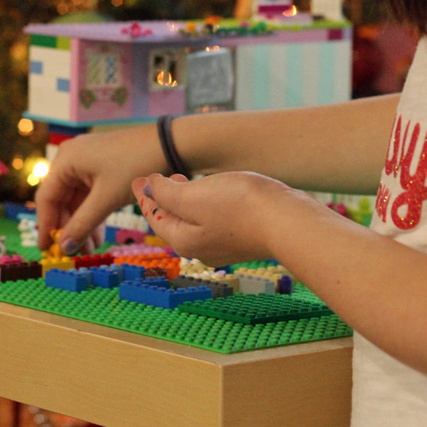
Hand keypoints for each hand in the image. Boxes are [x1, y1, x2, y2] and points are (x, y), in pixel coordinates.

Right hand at [36, 125, 165, 253]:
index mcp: (66, 160)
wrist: (169, 146)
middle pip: (60, 200)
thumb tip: (63, 248)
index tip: (47, 250)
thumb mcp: (106, 198)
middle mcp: (71, 158)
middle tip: (74, 253)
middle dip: (68, 228)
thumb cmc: (134, 166)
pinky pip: (90, 194)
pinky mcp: (102, 167)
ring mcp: (87, 162)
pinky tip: (99, 235)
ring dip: (81, 224)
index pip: (47, 198)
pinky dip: (93, 214)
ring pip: (76, 200)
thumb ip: (82, 224)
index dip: (46, 225)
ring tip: (91, 249)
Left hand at [130, 170, 300, 265]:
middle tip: (154, 179)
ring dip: (182, 200)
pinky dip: (203, 204)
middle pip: (173, 221)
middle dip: (162, 198)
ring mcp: (225, 244)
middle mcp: (202, 248)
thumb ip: (167, 193)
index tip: (138, 178)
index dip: (145, 194)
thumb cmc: (240, 207)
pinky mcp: (244, 237)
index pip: (156, 215)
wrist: (288, 222)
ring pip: (194, 220)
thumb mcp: (194, 196)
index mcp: (184, 240)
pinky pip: (214, 219)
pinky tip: (212, 192)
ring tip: (180, 180)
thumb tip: (150, 188)